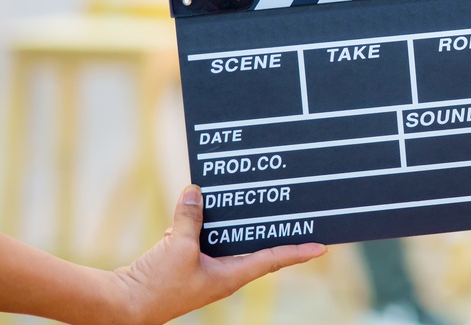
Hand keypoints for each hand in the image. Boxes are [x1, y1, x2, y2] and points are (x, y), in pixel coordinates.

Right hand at [113, 185, 324, 324]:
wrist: (121, 305)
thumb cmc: (155, 285)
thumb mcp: (177, 246)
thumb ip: (190, 218)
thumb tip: (195, 192)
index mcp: (231, 276)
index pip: (273, 261)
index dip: (298, 252)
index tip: (322, 247)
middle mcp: (223, 275)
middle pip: (255, 248)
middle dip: (271, 231)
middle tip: (293, 212)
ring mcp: (205, 272)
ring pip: (228, 242)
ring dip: (235, 223)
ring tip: (250, 198)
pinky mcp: (186, 266)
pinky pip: (203, 241)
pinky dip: (204, 225)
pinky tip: (197, 207)